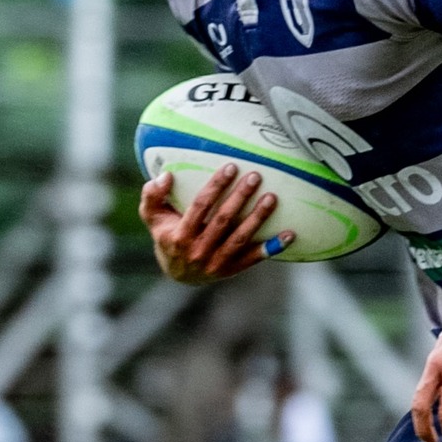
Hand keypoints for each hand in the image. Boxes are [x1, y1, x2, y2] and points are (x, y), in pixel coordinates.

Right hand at [138, 163, 292, 284]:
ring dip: (258, 218)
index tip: (231, 167)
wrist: (179, 274)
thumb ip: (152, 195)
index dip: (216, 186)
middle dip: (240, 197)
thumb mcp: (152, 217)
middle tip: (256, 177)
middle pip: (223, 220)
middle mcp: (199, 250)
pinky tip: (289, 235)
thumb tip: (166, 176)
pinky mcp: (232, 270)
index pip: (200, 206)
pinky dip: (272, 247)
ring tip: (272, 198)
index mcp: (180, 236)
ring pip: (240, 238)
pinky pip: (254, 258)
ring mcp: (217, 263)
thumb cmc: (167, 236)